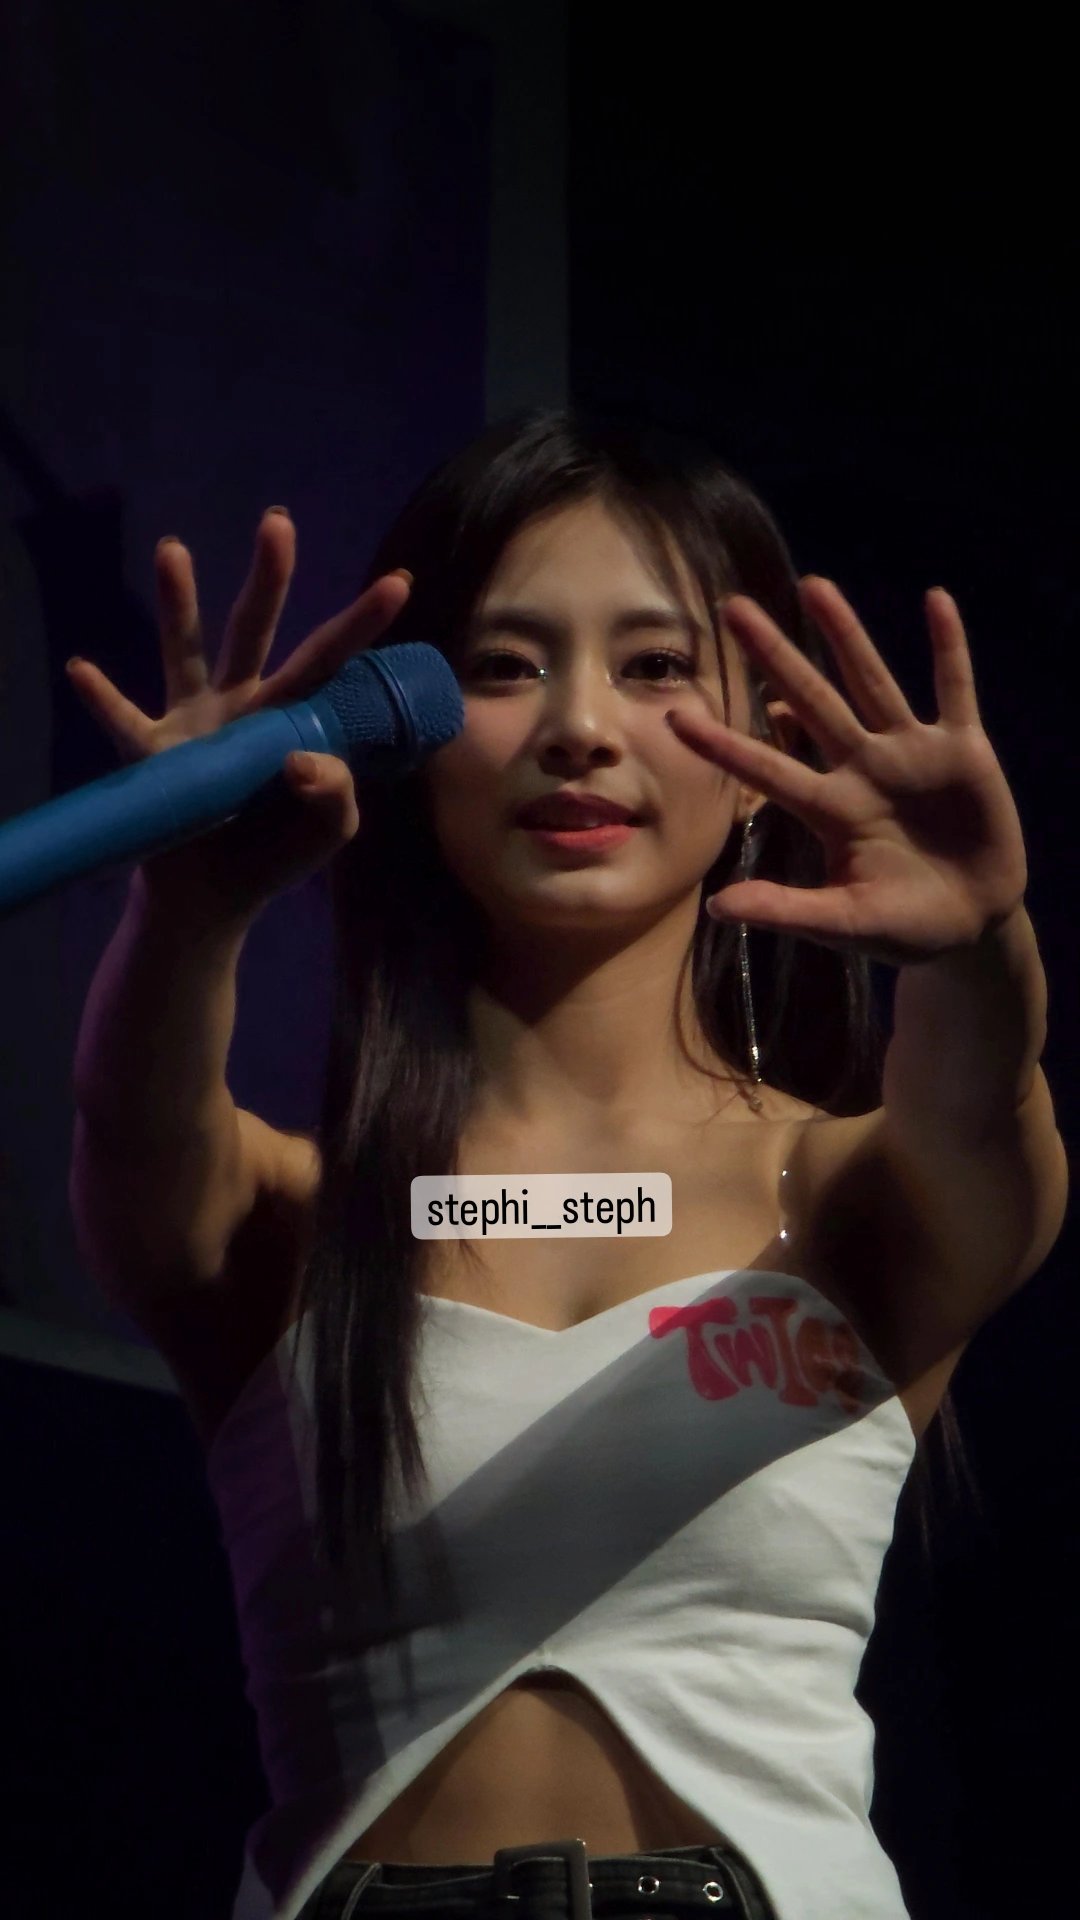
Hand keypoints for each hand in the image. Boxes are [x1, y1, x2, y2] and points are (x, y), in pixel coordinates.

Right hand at [66, 508, 411, 921]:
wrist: (214, 898)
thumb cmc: (277, 851)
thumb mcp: (330, 829)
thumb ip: (338, 794)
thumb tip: (300, 759)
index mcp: (291, 714)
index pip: (330, 660)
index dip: (361, 624)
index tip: (399, 582)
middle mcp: (242, 704)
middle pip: (256, 631)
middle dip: (268, 578)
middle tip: (278, 523)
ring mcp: (194, 724)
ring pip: (185, 654)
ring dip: (177, 604)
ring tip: (172, 550)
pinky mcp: (154, 756)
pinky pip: (126, 724)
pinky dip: (105, 700)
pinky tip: (83, 671)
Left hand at [665, 578, 1028, 968]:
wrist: (972, 926)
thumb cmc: (902, 927)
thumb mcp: (844, 923)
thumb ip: (785, 911)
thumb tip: (715, 907)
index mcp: (830, 810)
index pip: (766, 769)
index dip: (724, 745)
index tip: (674, 716)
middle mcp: (862, 770)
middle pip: (810, 702)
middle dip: (774, 657)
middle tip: (731, 607)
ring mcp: (911, 755)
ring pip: (871, 682)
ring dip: (845, 635)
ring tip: (813, 586)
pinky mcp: (963, 751)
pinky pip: (954, 689)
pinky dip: (948, 647)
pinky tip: (936, 600)